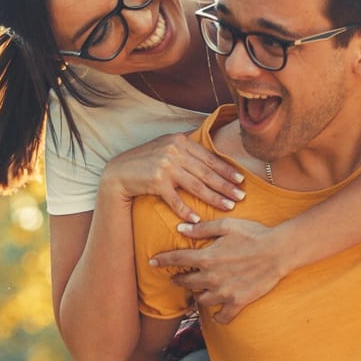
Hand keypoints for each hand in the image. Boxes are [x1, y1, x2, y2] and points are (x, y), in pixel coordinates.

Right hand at [101, 132, 247, 223]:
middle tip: (241, 197)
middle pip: (206, 172)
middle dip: (226, 186)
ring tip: (228, 207)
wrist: (119, 171)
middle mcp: (174, 151)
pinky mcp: (156, 181)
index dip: (227, 170)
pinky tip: (197, 219)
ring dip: (214, 198)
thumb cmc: (146, 161)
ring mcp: (165, 166)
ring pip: (196, 186)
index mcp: (180, 141)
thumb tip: (211, 151)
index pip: (209, 158)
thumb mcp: (166, 147)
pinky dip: (186, 210)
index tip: (241, 180)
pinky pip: (175, 199)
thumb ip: (186, 149)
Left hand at [146, 218, 287, 323]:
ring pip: (201, 301)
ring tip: (200, 292)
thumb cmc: (254, 234)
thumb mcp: (227, 225)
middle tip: (179, 278)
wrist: (279, 251)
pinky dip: (218, 316)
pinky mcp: (238, 302)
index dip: (162, 261)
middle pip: (186, 283)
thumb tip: (180, 228)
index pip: (177, 259)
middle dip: (180, 280)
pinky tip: (217, 312)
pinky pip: (222, 317)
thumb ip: (202, 228)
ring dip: (199, 296)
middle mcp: (212, 277)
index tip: (153, 262)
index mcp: (207, 257)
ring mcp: (224, 292)